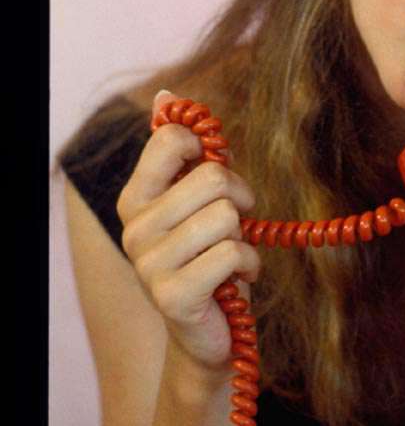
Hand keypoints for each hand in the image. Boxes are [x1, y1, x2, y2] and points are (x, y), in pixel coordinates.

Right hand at [116, 91, 260, 370]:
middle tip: (234, 223)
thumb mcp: (201, 198)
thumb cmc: (210, 254)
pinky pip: (233, 253)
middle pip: (212, 177)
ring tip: (230, 254)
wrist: (210, 329)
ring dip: (244, 236)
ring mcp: (149, 264)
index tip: (211, 175)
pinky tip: (235, 279)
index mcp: (136, 197)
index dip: (206, 151)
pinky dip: (249, 264)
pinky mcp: (173, 295)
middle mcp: (134, 228)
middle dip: (239, 197)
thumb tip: (166, 95)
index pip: (171, 140)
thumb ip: (188, 151)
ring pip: (226, 215)